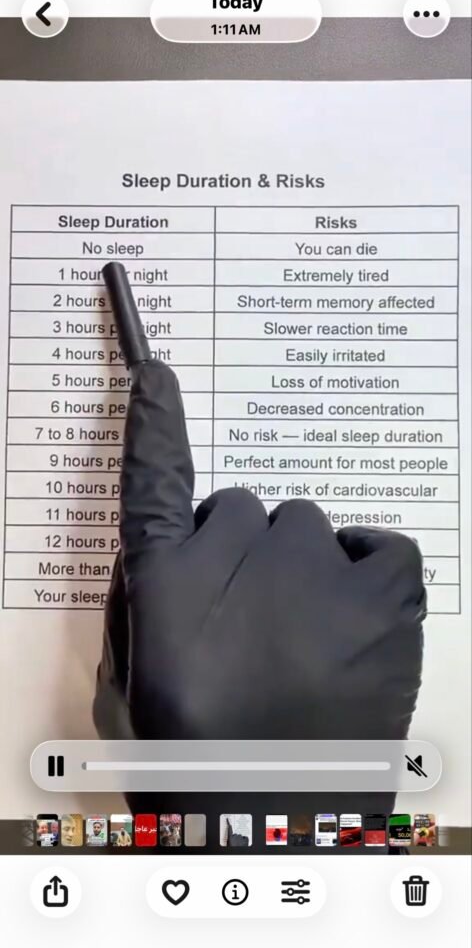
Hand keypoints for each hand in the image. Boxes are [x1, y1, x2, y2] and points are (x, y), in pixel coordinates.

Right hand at [94, 356, 425, 745]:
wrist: (274, 828)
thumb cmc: (191, 756)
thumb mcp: (131, 677)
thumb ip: (148, 597)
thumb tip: (184, 545)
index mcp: (166, 579)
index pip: (154, 478)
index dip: (154, 424)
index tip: (157, 375)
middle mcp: (238, 556)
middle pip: (246, 509)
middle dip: (247, 554)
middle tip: (254, 621)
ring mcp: (316, 573)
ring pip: (309, 527)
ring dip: (304, 568)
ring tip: (307, 638)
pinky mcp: (383, 601)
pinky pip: (384, 548)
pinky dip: (370, 569)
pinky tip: (356, 613)